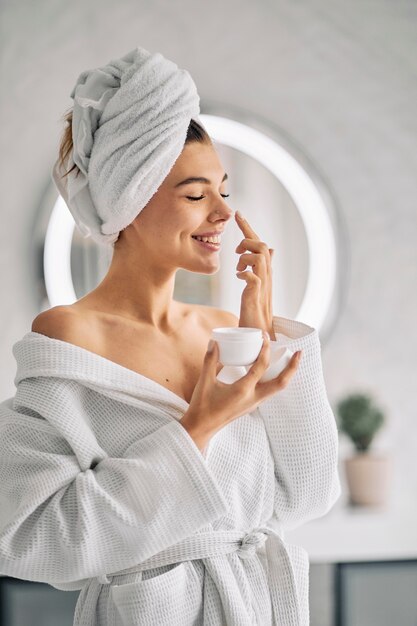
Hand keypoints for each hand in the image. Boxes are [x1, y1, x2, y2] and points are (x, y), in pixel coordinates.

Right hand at [180, 334, 302, 448]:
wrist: (201, 428)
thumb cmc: (202, 406)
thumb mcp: (205, 381)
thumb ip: (210, 360)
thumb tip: (214, 342)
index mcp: (243, 390)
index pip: (261, 366)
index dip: (265, 349)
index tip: (265, 336)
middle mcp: (253, 398)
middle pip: (281, 383)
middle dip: (293, 367)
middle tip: (299, 353)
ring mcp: (254, 404)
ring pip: (277, 389)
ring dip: (287, 375)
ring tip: (291, 361)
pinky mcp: (251, 406)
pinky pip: (269, 392)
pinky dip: (275, 380)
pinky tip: (272, 372)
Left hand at [235, 211, 275, 338]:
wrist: (259, 334)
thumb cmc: (256, 310)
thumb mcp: (258, 285)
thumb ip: (263, 267)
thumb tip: (271, 249)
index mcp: (265, 271)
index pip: (258, 244)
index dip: (248, 228)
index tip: (237, 214)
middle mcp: (266, 276)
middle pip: (261, 246)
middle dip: (246, 242)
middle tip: (235, 252)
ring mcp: (262, 286)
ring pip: (258, 257)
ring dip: (244, 258)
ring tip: (238, 269)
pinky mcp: (256, 296)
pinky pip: (253, 277)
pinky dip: (244, 274)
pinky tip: (240, 278)